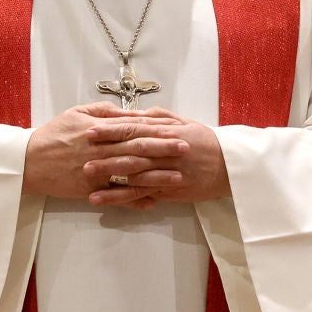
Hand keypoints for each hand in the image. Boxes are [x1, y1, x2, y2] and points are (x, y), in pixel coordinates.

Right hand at [24, 103, 188, 203]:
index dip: (156, 128)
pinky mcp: (90, 190)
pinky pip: (116, 196)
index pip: (132, 127)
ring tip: (178, 176)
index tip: (176, 128)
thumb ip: (103, 112)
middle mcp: (99, 150)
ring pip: (131, 173)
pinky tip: (153, 201)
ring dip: (156, 175)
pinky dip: (134, 199)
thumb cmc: (53, 135)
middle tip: (186, 148)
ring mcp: (95, 172)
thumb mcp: (75, 114)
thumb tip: (126, 111)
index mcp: (97, 129)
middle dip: (163, 148)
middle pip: (136, 148)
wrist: (28, 162)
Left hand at [83, 107, 230, 209]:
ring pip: (134, 173)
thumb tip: (137, 113)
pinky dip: (122, 197)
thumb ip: (159, 117)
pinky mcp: (169, 190)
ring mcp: (167, 172)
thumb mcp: (185, 123)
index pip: (134, 129)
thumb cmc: (206, 142)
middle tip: (80, 153)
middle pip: (130, 151)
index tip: (90, 130)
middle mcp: (165, 151)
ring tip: (87, 178)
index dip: (111, 130)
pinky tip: (104, 199)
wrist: (231, 167)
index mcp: (166, 132)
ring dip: (109, 176)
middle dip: (104, 152)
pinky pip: (142, 194)